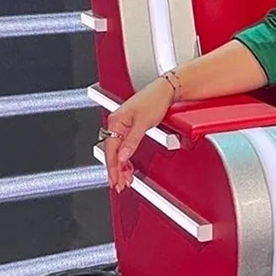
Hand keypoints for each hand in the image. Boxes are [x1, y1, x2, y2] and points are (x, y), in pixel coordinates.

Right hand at [103, 78, 173, 192]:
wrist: (165, 90)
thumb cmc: (154, 100)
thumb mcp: (144, 123)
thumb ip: (132, 141)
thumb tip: (122, 156)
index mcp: (115, 121)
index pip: (110, 150)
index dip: (113, 167)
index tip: (115, 180)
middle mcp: (116, 123)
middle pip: (112, 152)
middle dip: (115, 170)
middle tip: (120, 185)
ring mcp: (122, 125)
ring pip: (117, 151)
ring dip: (120, 166)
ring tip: (125, 180)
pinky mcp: (129, 127)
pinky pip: (123, 146)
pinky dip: (125, 158)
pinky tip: (128, 167)